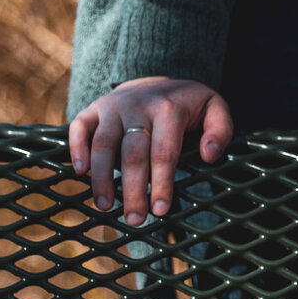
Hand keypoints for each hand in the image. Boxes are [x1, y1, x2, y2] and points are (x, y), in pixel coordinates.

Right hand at [67, 76, 233, 224]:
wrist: (155, 79)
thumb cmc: (186, 105)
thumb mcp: (213, 108)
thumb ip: (220, 130)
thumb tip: (209, 156)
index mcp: (169, 109)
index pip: (164, 151)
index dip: (161, 182)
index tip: (160, 210)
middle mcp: (138, 106)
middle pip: (133, 153)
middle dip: (132, 189)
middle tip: (135, 219)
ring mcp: (113, 106)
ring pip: (103, 143)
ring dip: (102, 177)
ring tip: (105, 206)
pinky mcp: (94, 108)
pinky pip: (79, 126)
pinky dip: (76, 148)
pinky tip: (80, 171)